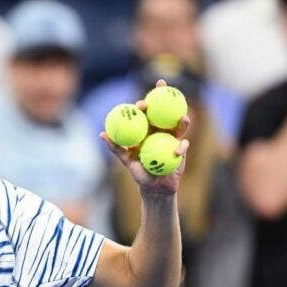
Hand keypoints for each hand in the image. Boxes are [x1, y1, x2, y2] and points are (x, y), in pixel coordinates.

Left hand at [101, 79, 189, 194]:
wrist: (154, 187)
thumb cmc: (139, 172)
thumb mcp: (126, 160)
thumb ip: (116, 148)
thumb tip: (102, 134)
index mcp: (147, 131)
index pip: (146, 115)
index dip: (145, 105)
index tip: (142, 103)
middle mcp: (160, 132)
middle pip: (164, 113)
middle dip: (165, 100)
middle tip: (164, 99)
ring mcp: (172, 139)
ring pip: (178, 126)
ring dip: (182, 121)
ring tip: (184, 118)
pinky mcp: (182, 149)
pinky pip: (183, 146)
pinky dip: (181, 148)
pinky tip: (178, 151)